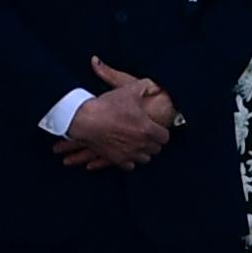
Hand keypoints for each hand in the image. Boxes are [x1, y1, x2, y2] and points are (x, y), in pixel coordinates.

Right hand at [57, 60, 180, 169]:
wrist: (86, 119)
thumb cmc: (109, 104)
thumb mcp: (131, 89)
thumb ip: (147, 86)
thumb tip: (156, 87)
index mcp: (148, 129)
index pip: (165, 137)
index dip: (161, 131)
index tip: (155, 127)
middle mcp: (141, 144)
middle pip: (156, 149)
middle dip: (153, 141)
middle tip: (146, 133)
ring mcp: (129, 154)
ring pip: (144, 159)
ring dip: (143, 151)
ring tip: (137, 143)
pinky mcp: (117, 160)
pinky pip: (130, 166)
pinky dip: (129, 160)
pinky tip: (126, 151)